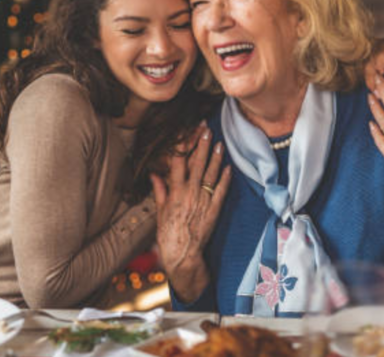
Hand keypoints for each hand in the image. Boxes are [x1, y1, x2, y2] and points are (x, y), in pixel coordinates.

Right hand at [151, 124, 230, 302]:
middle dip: (202, 145)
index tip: (187, 132)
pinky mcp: (214, 209)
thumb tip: (154, 174)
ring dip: (215, 157)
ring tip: (219, 143)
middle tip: (206, 130)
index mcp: (175, 191)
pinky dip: (225, 178)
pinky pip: (221, 191)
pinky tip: (229, 167)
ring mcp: (203, 200)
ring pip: (211, 174)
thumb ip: (160, 190)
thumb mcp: (161, 210)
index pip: (179, 161)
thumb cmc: (168, 233)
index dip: (183, 145)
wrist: (182, 253)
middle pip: (197, 163)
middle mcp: (190, 193)